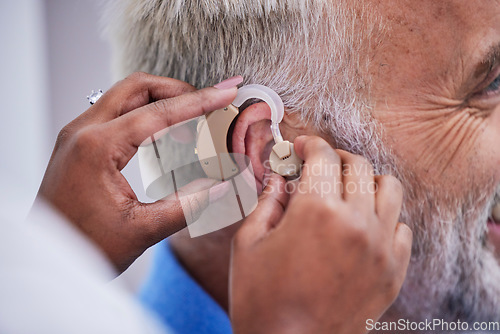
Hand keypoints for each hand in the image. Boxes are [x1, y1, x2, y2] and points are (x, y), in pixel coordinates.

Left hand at [37, 72, 239, 272]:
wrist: (47, 258)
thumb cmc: (83, 246)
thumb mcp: (141, 230)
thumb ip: (186, 205)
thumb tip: (220, 186)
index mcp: (97, 147)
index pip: (158, 112)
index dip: (198, 102)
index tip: (224, 93)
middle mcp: (83, 131)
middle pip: (139, 87)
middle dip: (179, 90)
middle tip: (210, 102)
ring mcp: (79, 134)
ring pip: (126, 96)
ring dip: (162, 100)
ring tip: (193, 120)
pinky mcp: (81, 143)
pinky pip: (118, 113)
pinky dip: (146, 113)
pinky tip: (166, 133)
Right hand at [230, 136, 411, 333]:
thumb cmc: (260, 301)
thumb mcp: (249, 245)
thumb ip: (266, 202)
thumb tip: (278, 178)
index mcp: (316, 211)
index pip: (323, 157)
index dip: (310, 144)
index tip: (301, 147)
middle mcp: (356, 223)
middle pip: (358, 166)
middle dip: (335, 158)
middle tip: (319, 166)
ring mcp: (380, 248)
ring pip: (389, 188)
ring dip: (367, 180)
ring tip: (347, 189)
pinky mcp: (393, 271)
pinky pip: (401, 227)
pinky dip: (384, 217)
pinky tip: (363, 225)